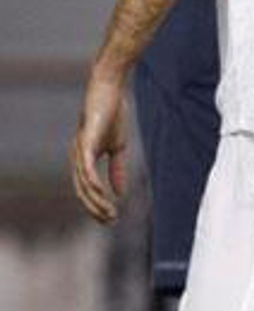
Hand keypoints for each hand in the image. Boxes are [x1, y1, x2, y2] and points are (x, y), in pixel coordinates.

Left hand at [70, 64, 129, 222]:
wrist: (110, 90)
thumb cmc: (112, 115)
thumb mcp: (118, 148)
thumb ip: (117, 170)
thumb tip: (120, 194)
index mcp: (84, 161)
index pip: (87, 191)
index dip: (97, 207)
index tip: (111, 219)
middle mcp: (77, 158)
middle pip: (82, 191)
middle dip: (96, 208)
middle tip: (110, 220)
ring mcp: (79, 149)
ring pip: (83, 182)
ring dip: (95, 199)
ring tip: (109, 211)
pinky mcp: (85, 140)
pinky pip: (86, 165)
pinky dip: (91, 179)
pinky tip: (100, 191)